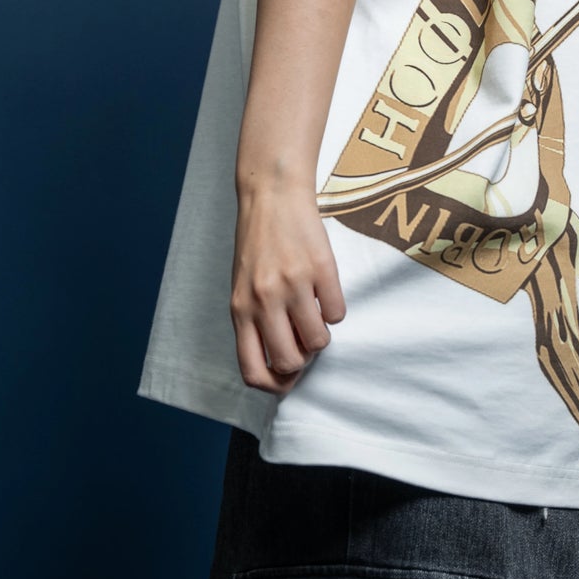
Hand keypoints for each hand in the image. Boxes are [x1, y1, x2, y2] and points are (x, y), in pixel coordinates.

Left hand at [230, 178, 347, 395]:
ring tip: (314, 309)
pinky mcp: (321, 268)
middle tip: (304, 337)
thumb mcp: (244, 286)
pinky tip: (324, 288)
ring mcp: (293, 285)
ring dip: (321, 332)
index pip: (252, 371)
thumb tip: (280, 362)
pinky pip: (337, 313)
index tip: (286, 376)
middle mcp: (264, 301)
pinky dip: (335, 307)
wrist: (272, 193)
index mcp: (240, 309)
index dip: (274, 385)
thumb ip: (255, 321)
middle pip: (289, 362)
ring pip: (319, 341)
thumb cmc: (258, 243)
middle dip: (302, 359)